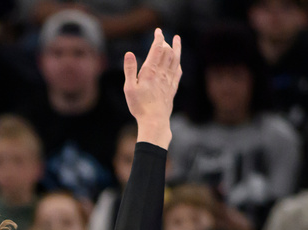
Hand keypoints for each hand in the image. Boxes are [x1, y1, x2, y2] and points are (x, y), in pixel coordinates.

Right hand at [124, 28, 181, 148]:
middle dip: (165, 42)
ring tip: (177, 40)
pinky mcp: (172, 88)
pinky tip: (178, 62)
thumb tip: (129, 53)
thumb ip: (129, 70)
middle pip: (167, 52)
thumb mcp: (129, 88)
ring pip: (175, 60)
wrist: (155, 120)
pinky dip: (178, 63)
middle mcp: (162, 73)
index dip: (158, 38)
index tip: (158, 31)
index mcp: (150, 72)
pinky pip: (178, 72)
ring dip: (177, 48)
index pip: (157, 50)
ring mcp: (169, 80)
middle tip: (162, 37)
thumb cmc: (139, 106)